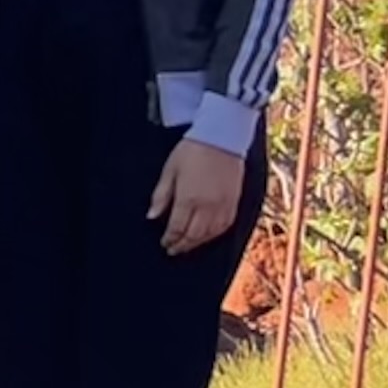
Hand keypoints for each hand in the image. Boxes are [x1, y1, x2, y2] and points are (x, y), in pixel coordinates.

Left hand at [151, 136, 246, 254]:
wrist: (222, 137)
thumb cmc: (191, 151)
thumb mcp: (169, 170)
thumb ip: (161, 196)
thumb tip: (151, 217)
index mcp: (189, 198)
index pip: (177, 227)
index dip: (170, 238)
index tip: (164, 244)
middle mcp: (208, 206)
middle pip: (194, 235)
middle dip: (182, 245)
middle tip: (173, 250)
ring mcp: (224, 205)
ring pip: (211, 234)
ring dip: (198, 243)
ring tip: (187, 246)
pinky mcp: (235, 202)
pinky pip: (226, 226)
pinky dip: (215, 235)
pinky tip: (207, 236)